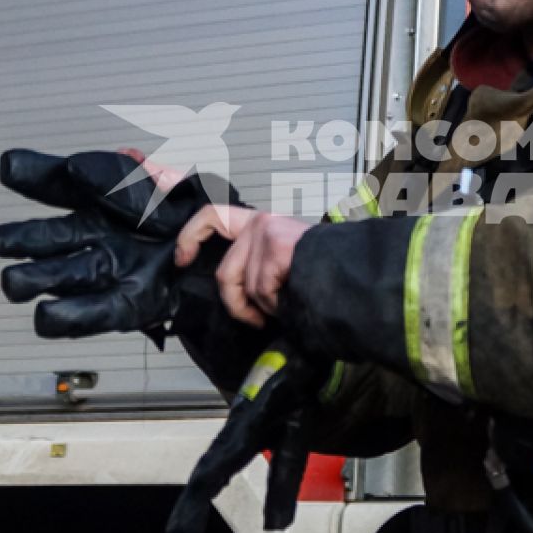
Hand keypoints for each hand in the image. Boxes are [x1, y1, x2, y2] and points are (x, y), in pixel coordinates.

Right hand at [0, 149, 240, 338]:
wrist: (225, 266)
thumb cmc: (203, 222)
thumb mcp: (193, 186)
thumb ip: (164, 175)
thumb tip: (131, 160)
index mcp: (105, 197)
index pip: (63, 181)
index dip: (38, 174)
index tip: (13, 168)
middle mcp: (96, 233)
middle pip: (51, 235)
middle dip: (25, 237)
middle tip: (1, 239)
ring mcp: (105, 270)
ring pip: (60, 275)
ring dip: (36, 278)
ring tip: (14, 282)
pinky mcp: (123, 305)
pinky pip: (92, 313)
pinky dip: (69, 316)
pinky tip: (46, 316)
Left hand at [177, 207, 314, 328]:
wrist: (352, 270)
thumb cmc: (324, 268)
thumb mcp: (284, 257)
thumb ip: (257, 261)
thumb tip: (231, 288)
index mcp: (259, 223)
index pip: (212, 215)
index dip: (189, 236)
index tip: (181, 258)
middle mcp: (260, 223)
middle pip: (225, 272)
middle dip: (235, 303)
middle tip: (251, 317)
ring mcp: (266, 235)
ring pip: (246, 287)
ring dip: (264, 307)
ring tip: (286, 306)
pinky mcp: (275, 250)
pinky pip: (262, 292)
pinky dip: (277, 306)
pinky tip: (294, 300)